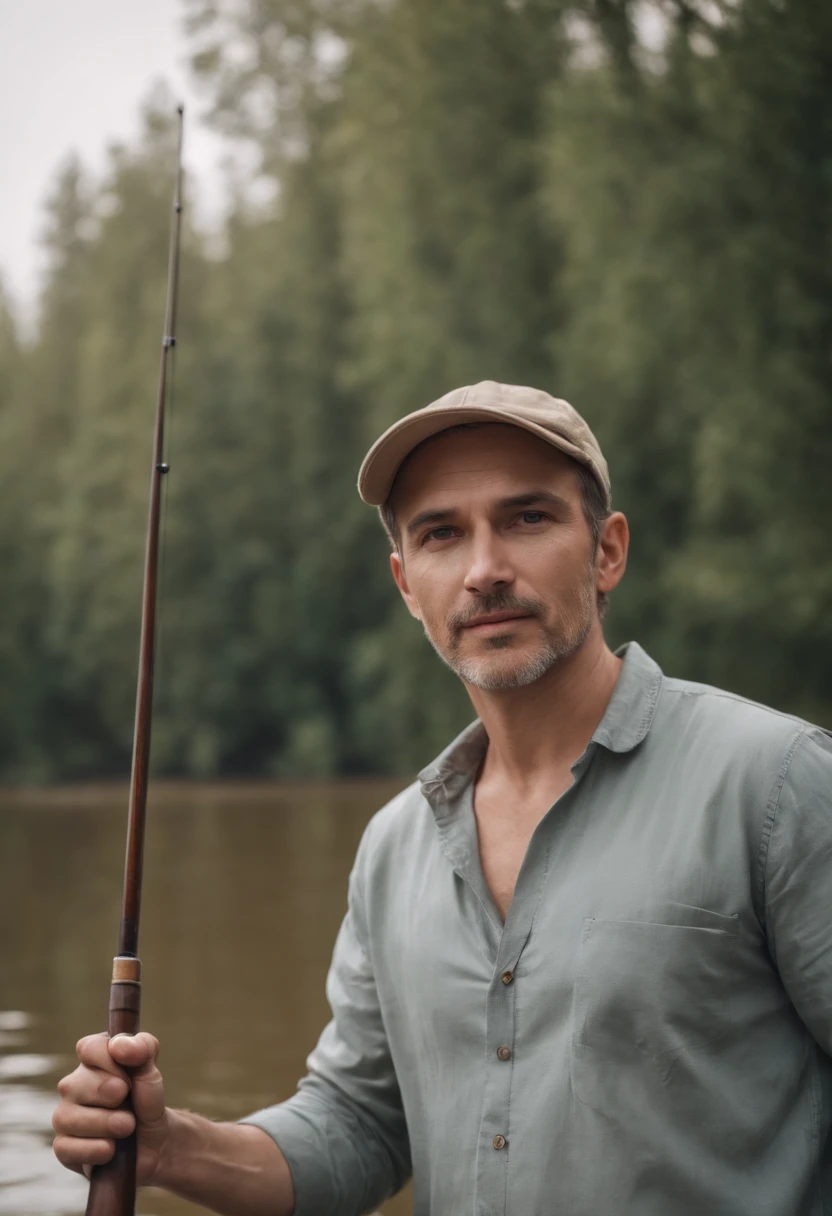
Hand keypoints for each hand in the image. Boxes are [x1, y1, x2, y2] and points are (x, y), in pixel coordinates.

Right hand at [53, 1031, 168, 1184]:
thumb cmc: (147, 1102)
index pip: (88, 1048)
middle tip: (130, 1105)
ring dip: (106, 1124)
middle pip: (76, 1083)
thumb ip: (142, 1050)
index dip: (110, 1061)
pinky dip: (94, 1150)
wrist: (154, 1143)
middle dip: (111, 1095)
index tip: (128, 1077)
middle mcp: (73, 1085)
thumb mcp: (152, 1072)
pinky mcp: (64, 1147)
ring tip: (127, 1127)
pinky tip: (111, 1149)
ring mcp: (65, 1116)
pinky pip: (65, 1148)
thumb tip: (120, 1046)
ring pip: (68, 1117)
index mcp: (94, 1060)